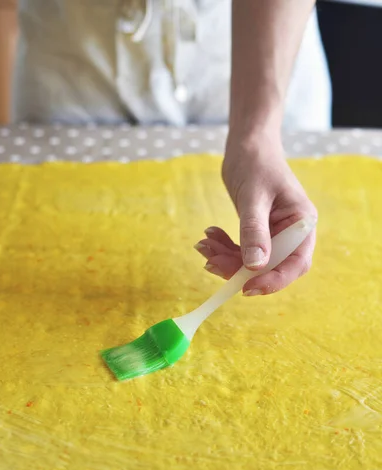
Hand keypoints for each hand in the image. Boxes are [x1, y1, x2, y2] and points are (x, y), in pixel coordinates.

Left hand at [195, 134, 316, 295]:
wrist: (247, 145)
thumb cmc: (256, 162)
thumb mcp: (254, 196)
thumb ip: (254, 230)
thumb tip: (255, 266)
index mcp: (302, 224)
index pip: (295, 263)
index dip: (274, 281)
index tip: (247, 288)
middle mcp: (292, 233)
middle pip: (271, 267)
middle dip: (239, 269)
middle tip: (210, 262)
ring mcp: (275, 234)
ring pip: (251, 262)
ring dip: (226, 259)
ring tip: (203, 245)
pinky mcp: (258, 233)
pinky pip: (242, 251)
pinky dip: (224, 248)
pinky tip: (209, 236)